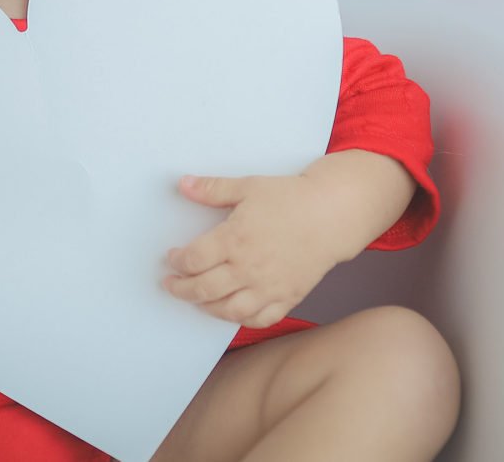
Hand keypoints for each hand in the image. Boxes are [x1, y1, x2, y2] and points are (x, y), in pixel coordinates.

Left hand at [160, 173, 342, 328]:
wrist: (332, 214)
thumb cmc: (291, 198)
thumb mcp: (248, 186)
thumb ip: (213, 189)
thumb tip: (182, 184)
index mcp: (235, 239)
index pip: (193, 260)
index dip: (177, 261)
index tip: (172, 258)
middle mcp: (248, 268)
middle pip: (203, 289)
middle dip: (181, 289)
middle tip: (172, 284)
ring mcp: (268, 287)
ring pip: (228, 310)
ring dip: (206, 307)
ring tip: (197, 299)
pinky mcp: (287, 297)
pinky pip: (259, 319)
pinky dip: (241, 319)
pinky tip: (231, 310)